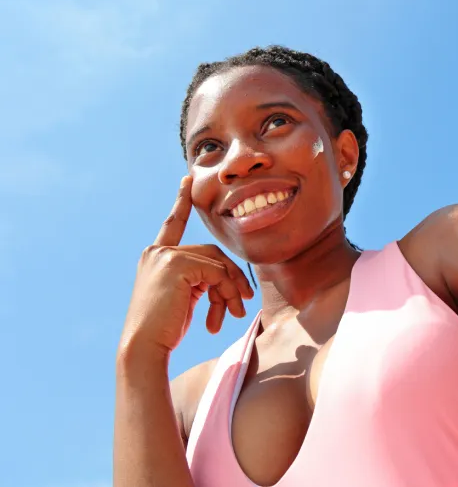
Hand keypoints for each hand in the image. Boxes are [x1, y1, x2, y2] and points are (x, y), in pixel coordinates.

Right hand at [119, 176, 254, 357]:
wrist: (144, 348)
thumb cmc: (164, 330)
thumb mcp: (185, 298)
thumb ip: (200, 279)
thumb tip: (228, 278)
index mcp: (156, 257)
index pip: (174, 224)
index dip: (181, 201)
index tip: (187, 179)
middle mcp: (157, 252)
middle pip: (213, 253)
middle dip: (232, 278)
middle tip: (243, 304)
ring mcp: (165, 256)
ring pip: (218, 264)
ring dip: (231, 290)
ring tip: (235, 314)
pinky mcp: (176, 265)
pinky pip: (217, 273)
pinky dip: (225, 294)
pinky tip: (218, 318)